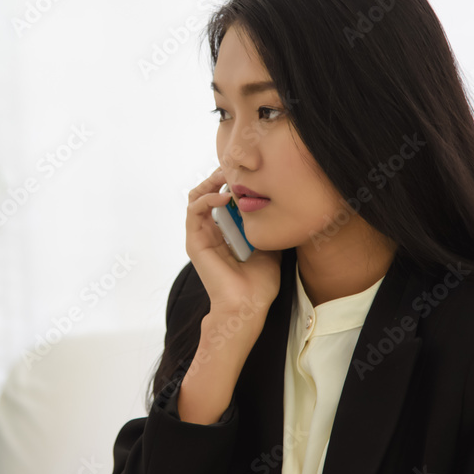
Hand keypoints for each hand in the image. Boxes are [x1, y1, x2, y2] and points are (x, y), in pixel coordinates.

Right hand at [185, 166, 282, 318]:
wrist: (248, 305)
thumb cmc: (259, 283)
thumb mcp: (270, 245)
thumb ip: (267, 226)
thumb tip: (279, 205)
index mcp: (225, 232)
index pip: (222, 197)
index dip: (232, 182)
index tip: (248, 172)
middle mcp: (211, 231)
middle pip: (207, 192)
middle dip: (220, 176)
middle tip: (235, 168)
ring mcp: (200, 236)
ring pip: (197, 196)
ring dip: (211, 182)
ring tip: (227, 176)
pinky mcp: (194, 241)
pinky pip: (194, 210)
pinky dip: (206, 198)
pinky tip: (222, 196)